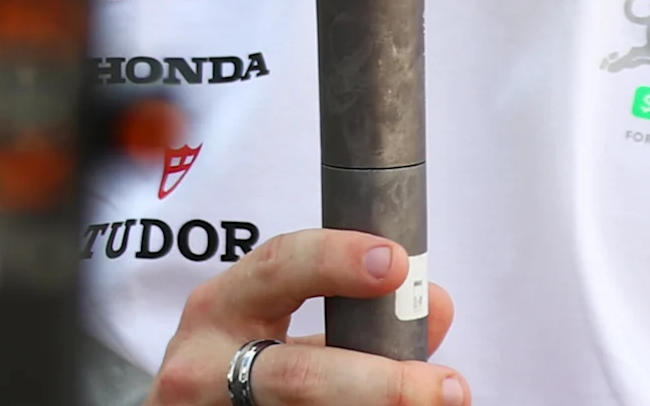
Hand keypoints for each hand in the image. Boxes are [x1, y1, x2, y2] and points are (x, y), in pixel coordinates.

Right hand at [147, 229, 462, 405]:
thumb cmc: (237, 360)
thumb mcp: (275, 324)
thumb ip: (349, 316)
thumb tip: (434, 306)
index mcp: (220, 307)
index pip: (279, 268)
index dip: (337, 262)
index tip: (395, 264)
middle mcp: (204, 365)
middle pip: (300, 377)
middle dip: (382, 383)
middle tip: (445, 386)